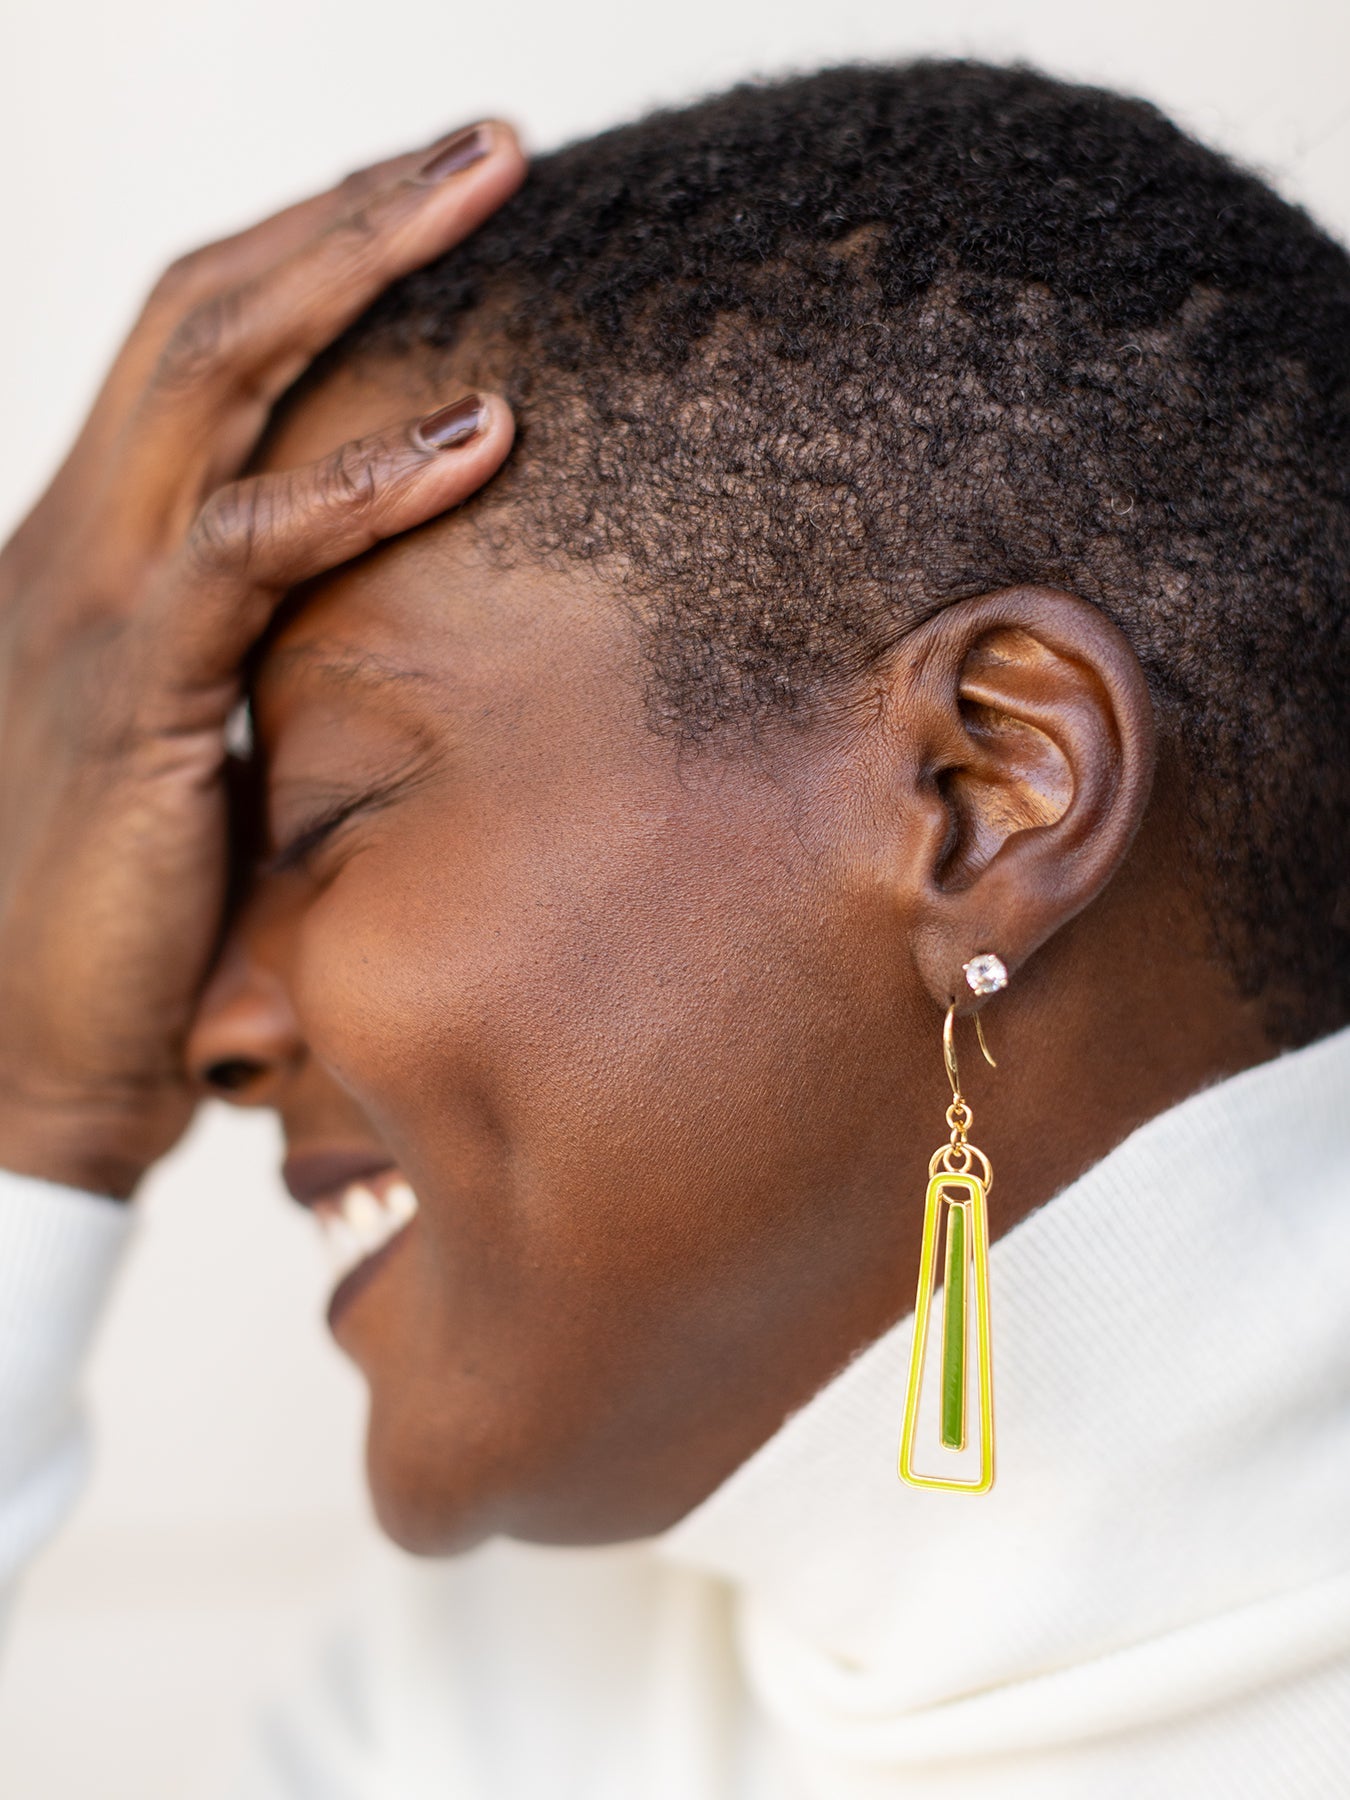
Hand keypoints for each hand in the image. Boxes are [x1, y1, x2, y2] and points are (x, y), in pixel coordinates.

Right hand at [0, 123, 523, 1196]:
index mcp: (104, 542)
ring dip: (359, 263)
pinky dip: (368, 482)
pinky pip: (250, 555)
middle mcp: (85, 536)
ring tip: (492, 188)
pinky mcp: (134, 696)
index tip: (434, 196)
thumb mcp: (193, 735)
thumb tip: (380, 616)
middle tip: (493, 139)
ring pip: (216, 377)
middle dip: (351, 207)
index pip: (198, 340)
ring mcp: (99, 604)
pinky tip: (485, 428)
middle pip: (209, 309)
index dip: (312, 249)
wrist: (25, 1053)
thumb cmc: (127, 911)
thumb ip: (260, 649)